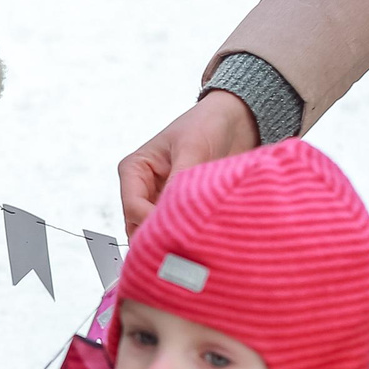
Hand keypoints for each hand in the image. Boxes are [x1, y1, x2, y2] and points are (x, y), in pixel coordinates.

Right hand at [117, 88, 259, 231]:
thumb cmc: (207, 124)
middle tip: (185, 246)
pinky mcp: (180, 209)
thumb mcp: (192, 148)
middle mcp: (143, 188)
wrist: (235, 121)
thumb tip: (172, 213)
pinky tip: (202, 240)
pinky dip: (185, 237)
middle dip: (159, 235)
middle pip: (139, 225)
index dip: (152, 223)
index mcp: (135, 169)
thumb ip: (179, 180)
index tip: (178, 233)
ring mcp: (160, 200)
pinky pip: (176, 230)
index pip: (134, 207)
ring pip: (155, 232)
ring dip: (172, 238)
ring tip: (195, 244)